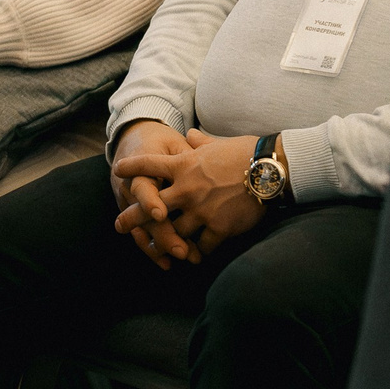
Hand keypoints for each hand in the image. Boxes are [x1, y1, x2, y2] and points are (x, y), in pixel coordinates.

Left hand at [113, 129, 264, 260]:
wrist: (272, 169)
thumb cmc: (246, 152)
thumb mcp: (217, 143)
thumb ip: (199, 142)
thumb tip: (190, 133)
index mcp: (183, 165)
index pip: (148, 165)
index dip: (130, 167)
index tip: (117, 170)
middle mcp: (186, 189)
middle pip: (150, 207)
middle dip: (132, 218)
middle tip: (119, 225)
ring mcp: (202, 210)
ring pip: (173, 232)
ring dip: (165, 241)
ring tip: (156, 248)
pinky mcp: (220, 228)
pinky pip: (202, 245)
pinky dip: (196, 251)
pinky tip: (193, 255)